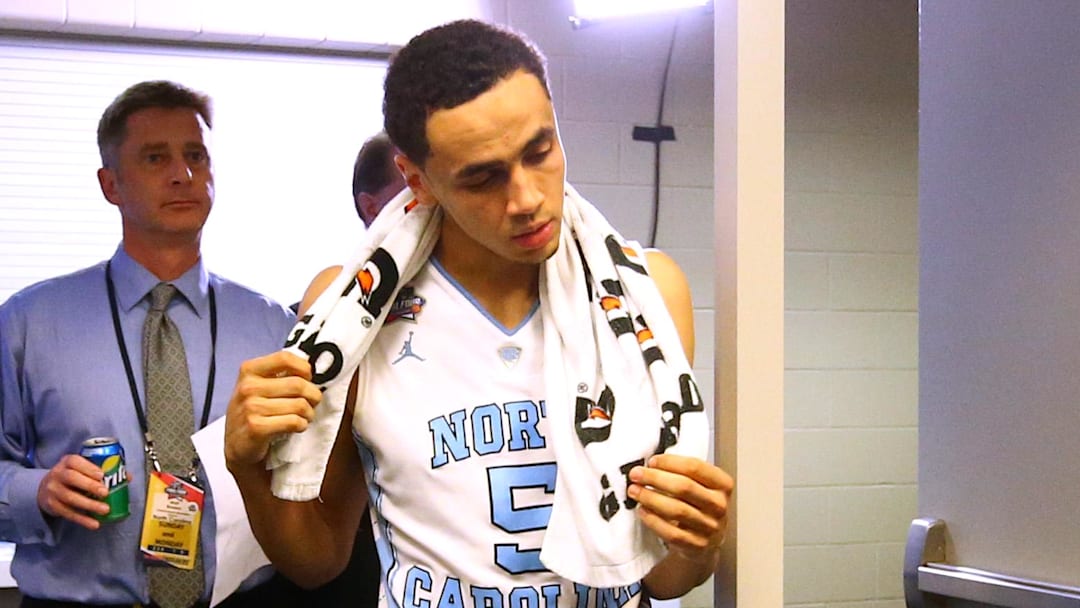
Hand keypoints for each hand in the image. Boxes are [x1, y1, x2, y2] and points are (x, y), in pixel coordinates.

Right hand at [37, 454, 109, 530]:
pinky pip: (68, 513)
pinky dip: (82, 519)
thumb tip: (128, 477)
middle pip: (71, 478)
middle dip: (90, 485)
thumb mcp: (82, 468)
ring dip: (89, 504)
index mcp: (67, 462)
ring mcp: (53, 491)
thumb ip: (103, 470)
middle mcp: (57, 474)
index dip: (88, 468)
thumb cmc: (72, 476)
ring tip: (105, 510)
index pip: (75, 461)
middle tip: (106, 493)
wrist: (45, 489)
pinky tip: (94, 523)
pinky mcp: (52, 506)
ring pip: (70, 498)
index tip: (102, 475)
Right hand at [224, 351, 320, 471]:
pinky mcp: (256, 428)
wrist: (235, 445)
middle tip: (313, 402)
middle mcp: (248, 387)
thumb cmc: (253, 412)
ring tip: (305, 416)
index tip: (308, 378)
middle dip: (313, 395)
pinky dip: (302, 425)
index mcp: (249, 370)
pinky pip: (293, 422)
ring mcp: (250, 408)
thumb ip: (278, 375)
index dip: (304, 368)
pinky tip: (298, 426)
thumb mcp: (257, 387)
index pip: (284, 358)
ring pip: (299, 405)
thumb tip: (310, 370)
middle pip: (298, 384)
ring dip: (309, 413)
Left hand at [628, 454, 732, 562]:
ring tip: (635, 491)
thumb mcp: (701, 486)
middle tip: (636, 474)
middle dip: (655, 478)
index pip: (695, 467)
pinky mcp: (697, 545)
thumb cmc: (700, 506)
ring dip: (650, 498)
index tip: (652, 461)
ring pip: (676, 510)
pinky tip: (642, 511)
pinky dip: (653, 520)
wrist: (707, 542)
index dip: (670, 462)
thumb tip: (652, 464)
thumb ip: (683, 473)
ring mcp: (710, 527)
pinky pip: (671, 532)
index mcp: (722, 485)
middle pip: (684, 487)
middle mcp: (719, 505)